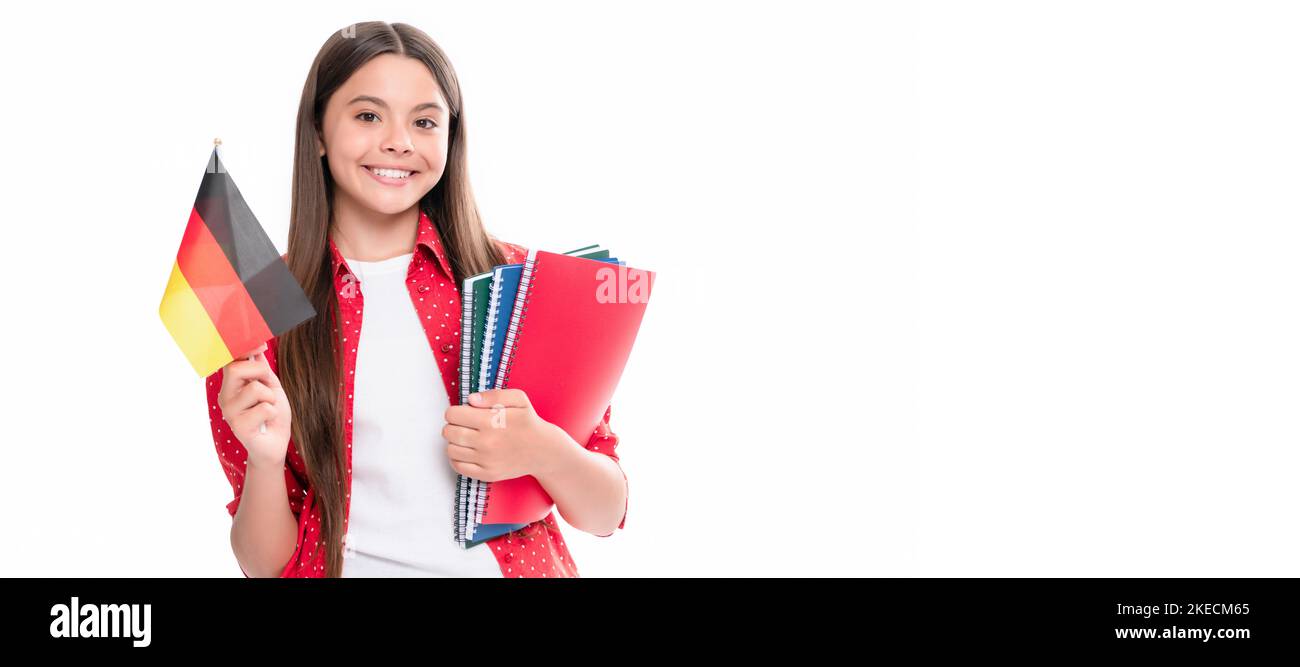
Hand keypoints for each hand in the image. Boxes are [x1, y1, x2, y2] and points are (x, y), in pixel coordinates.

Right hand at [217, 342, 292, 466]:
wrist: (275, 444)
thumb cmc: (272, 414)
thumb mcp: (270, 386)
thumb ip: (261, 370)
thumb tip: (257, 350)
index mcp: (232, 385)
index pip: (229, 360)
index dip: (242, 349)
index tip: (260, 346)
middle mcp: (226, 396)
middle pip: (235, 369)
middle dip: (260, 372)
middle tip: (268, 388)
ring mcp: (230, 412)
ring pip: (255, 388)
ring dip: (271, 397)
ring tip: (268, 409)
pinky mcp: (239, 427)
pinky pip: (264, 408)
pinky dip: (273, 413)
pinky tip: (267, 422)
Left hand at [442, 388, 568, 481]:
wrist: (543, 450)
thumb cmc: (528, 423)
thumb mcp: (518, 399)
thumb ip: (493, 394)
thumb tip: (471, 400)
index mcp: (492, 421)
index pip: (453, 415)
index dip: (456, 411)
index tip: (465, 412)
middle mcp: (486, 443)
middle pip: (448, 432)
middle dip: (453, 425)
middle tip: (465, 424)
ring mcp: (486, 461)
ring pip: (450, 450)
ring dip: (455, 442)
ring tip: (468, 437)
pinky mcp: (487, 474)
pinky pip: (458, 467)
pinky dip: (457, 458)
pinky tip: (468, 451)